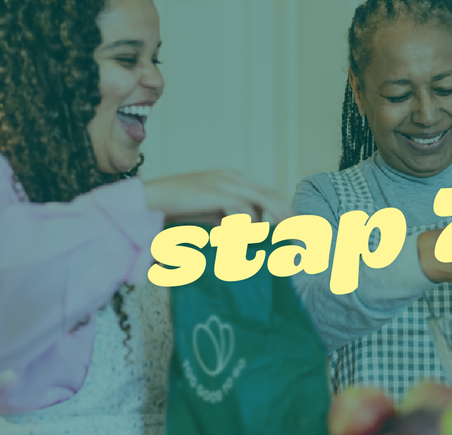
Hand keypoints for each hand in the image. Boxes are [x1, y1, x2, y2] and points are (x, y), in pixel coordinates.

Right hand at [143, 170, 293, 224]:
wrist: (150, 199)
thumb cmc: (178, 208)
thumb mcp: (211, 213)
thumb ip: (229, 219)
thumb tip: (246, 234)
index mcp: (234, 180)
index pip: (268, 193)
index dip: (284, 210)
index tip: (296, 229)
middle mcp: (233, 178)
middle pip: (271, 195)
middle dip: (288, 216)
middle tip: (300, 236)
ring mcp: (225, 182)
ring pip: (261, 201)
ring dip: (269, 222)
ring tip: (273, 239)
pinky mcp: (216, 192)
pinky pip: (242, 209)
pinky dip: (246, 225)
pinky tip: (240, 237)